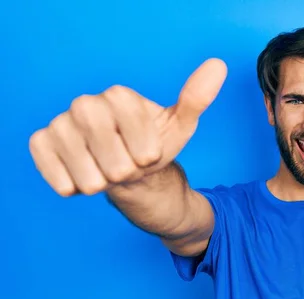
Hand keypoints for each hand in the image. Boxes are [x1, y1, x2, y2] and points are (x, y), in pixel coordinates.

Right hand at [29, 58, 227, 195]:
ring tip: (107, 172)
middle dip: (125, 169)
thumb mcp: (180, 128)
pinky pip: (55, 172)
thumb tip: (218, 67)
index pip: (131, 125)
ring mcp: (61, 124)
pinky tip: (83, 178)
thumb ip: (195, 99)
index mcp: (118, 96)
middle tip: (128, 167)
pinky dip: (73, 184)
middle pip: (108, 150)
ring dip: (102, 182)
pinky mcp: (42, 144)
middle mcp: (85, 104)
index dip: (144, 148)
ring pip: (85, 169)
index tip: (150, 155)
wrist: (131, 175)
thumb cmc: (153, 149)